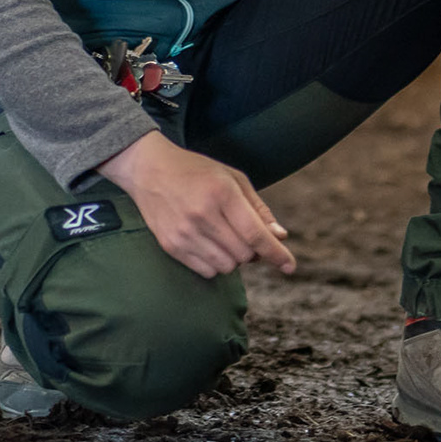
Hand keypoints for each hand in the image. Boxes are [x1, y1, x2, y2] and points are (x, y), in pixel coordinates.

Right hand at [96, 131, 295, 279]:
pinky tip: (210, 245)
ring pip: (226, 267)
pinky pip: (206, 271)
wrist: (150, 170)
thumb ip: (258, 209)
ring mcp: (184, 233)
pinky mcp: (171, 246)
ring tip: (226, 237)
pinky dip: (215, 264)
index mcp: (222, 194)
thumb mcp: (233, 178)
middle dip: (253, 251)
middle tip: (247, 236)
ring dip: (234, 259)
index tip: (290, 266)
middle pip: (243, 254)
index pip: (255, 233)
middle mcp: (203, 215)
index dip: (276, 252)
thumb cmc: (198, 171)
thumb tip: (280, 235)